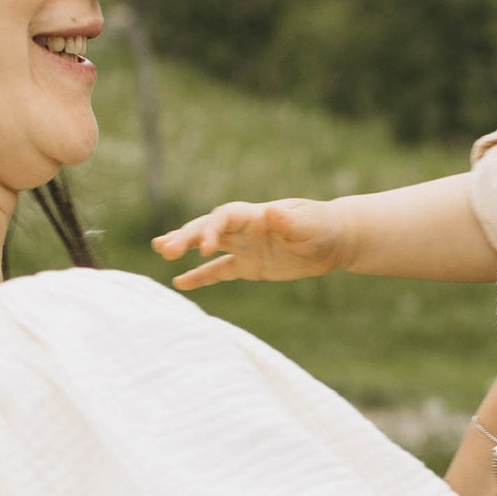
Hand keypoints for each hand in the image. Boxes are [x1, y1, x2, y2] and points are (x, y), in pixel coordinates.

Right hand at [154, 198, 346, 289]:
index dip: (211, 231)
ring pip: (209, 246)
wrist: (335, 240)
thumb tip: (270, 212)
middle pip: (209, 228)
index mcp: (257, 216)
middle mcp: (245, 228)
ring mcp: (245, 247)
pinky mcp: (250, 266)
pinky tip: (180, 283)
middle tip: (164, 248)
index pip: (225, 219)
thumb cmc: (324, 228)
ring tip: (161, 249)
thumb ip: (290, 222)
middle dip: (186, 236)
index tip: (203, 250)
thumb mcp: (310, 225)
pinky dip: (201, 277)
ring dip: (185, 247)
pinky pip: (220, 272)